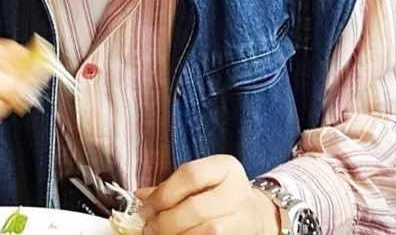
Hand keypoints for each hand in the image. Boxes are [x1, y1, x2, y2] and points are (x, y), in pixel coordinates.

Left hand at [135, 155, 280, 234]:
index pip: (190, 175)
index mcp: (226, 167)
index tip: (145, 208)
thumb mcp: (201, 181)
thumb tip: (139, 196)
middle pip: (196, 207)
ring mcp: (244, 218)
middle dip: (166, 221)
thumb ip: (171, 186)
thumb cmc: (220, 194)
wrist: (256, 215)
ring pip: (207, 231)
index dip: (163, 193)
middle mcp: (238, 191)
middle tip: (149, 228)